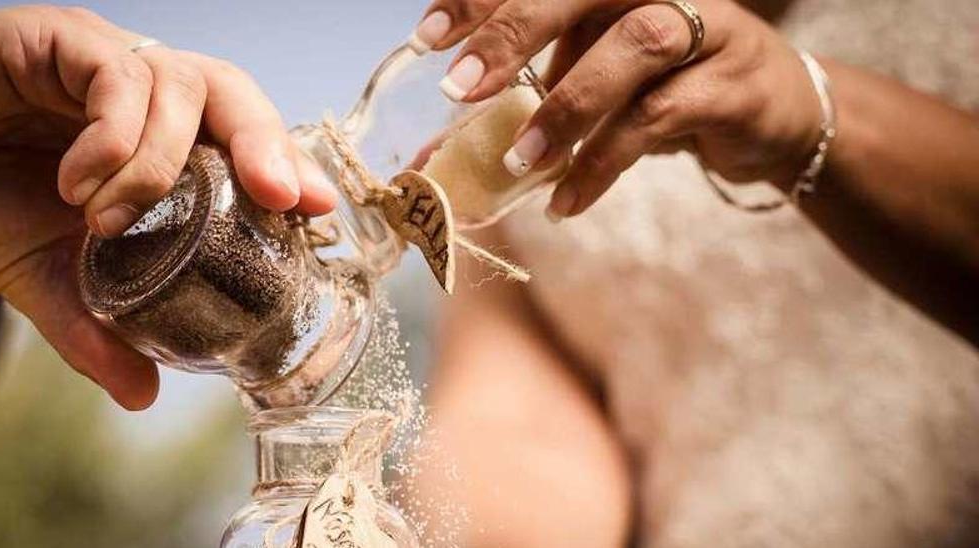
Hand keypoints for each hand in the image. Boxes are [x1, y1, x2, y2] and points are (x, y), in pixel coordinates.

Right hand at [0, 6, 335, 408]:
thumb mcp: (37, 275)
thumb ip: (91, 325)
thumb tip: (142, 393)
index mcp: (153, 141)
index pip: (240, 141)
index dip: (285, 169)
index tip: (316, 214)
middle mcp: (137, 94)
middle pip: (232, 95)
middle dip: (266, 146)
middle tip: (279, 201)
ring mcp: (99, 61)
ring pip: (179, 83)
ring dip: (160, 163)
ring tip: (108, 222)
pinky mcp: (53, 38)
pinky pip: (114, 73)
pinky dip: (114, 136)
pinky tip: (81, 186)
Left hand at [409, 0, 822, 218]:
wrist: (773, 112)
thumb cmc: (661, 86)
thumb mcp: (587, 78)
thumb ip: (521, 101)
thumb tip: (432, 154)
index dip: (480, 1)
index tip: (426, 37)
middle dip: (513, 34)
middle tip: (460, 88)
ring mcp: (705, 27)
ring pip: (632, 47)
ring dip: (567, 106)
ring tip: (519, 160)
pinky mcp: (731, 84)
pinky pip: (659, 118)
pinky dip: (604, 162)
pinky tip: (565, 198)